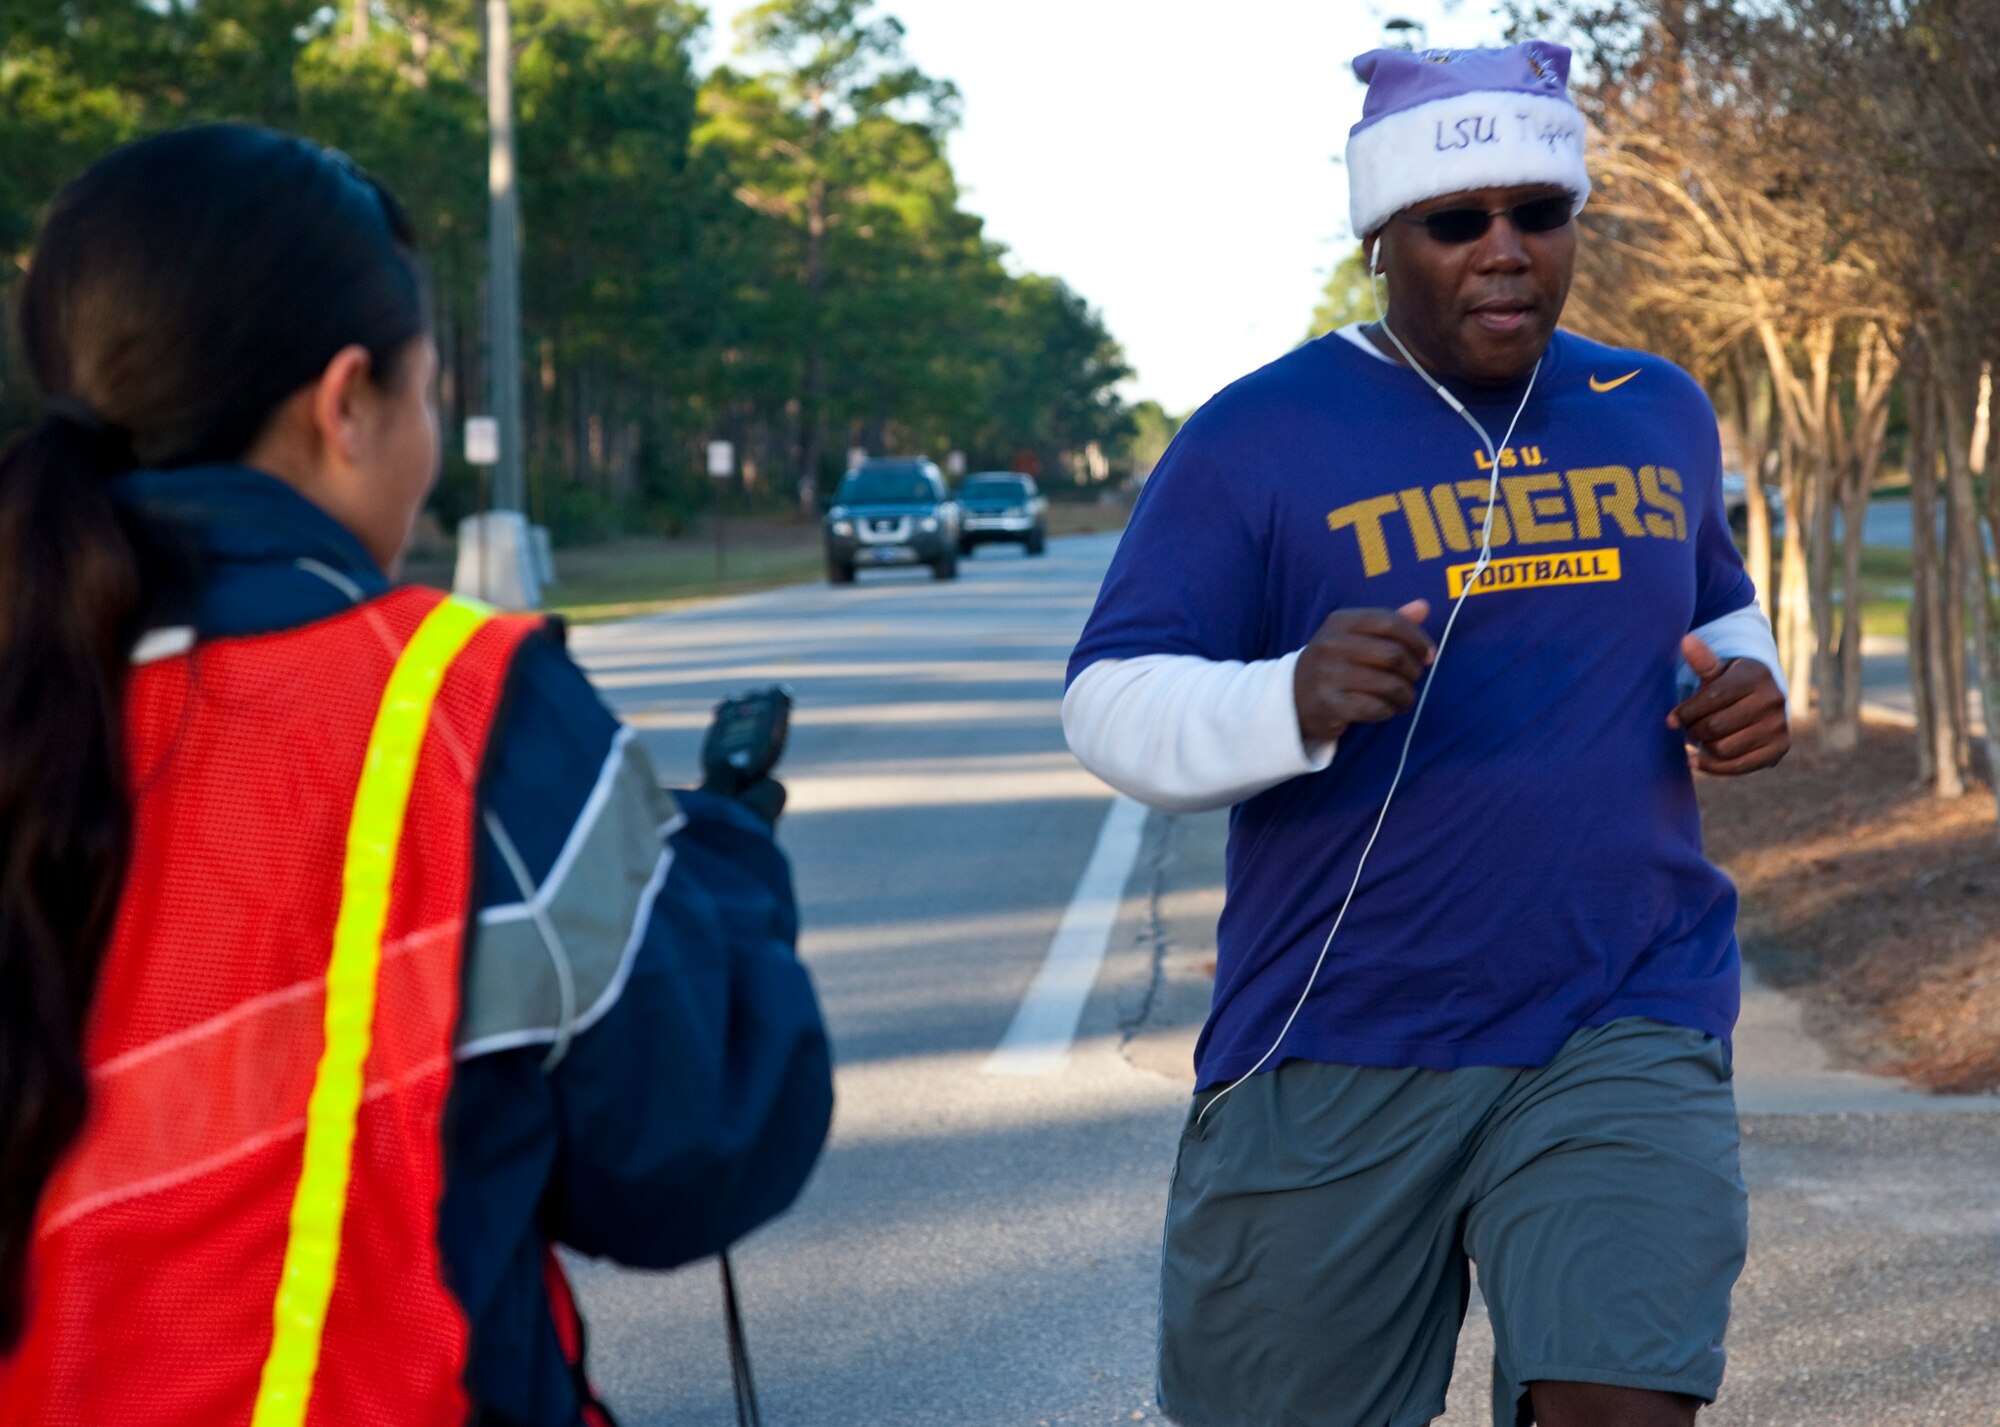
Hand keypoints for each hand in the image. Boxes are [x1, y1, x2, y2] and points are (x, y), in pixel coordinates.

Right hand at [1293, 600, 1434, 744]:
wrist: (1292, 697)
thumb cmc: (1334, 663)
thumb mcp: (1355, 636)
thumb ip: (1389, 622)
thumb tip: (1424, 606)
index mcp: (1340, 621)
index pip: (1391, 622)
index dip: (1418, 639)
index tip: (1429, 655)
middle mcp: (1331, 644)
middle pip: (1393, 655)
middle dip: (1413, 671)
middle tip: (1412, 679)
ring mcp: (1328, 675)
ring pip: (1389, 685)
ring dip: (1405, 696)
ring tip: (1403, 699)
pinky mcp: (1330, 704)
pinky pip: (1375, 708)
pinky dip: (1388, 711)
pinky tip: (1386, 709)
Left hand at [1668, 635, 1789, 774]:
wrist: (1761, 701)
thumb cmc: (1730, 684)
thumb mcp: (1717, 671)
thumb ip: (1702, 661)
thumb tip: (1686, 641)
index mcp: (1756, 675)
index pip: (1711, 698)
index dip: (1686, 712)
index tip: (1671, 719)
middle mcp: (1773, 699)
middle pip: (1715, 726)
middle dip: (1693, 729)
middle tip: (1687, 728)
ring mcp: (1778, 725)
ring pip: (1723, 748)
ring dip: (1703, 747)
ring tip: (1699, 738)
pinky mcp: (1779, 748)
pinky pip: (1738, 766)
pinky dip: (1712, 766)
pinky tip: (1696, 761)